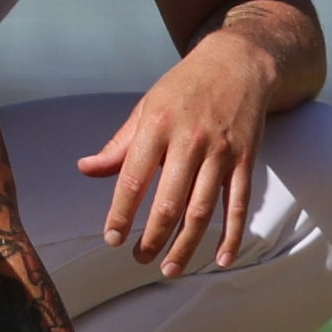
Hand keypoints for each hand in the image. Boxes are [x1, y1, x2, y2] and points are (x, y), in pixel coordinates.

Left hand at [77, 31, 278, 275]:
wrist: (239, 62)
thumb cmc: (184, 88)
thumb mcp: (146, 108)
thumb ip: (119, 144)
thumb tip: (86, 169)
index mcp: (156, 126)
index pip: (133, 179)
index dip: (121, 213)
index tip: (112, 239)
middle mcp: (189, 141)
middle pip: (169, 202)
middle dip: (152, 238)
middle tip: (139, 259)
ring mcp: (220, 152)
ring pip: (202, 210)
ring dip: (186, 245)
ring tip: (170, 268)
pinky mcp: (246, 160)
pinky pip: (239, 205)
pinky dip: (232, 235)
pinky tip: (221, 259)